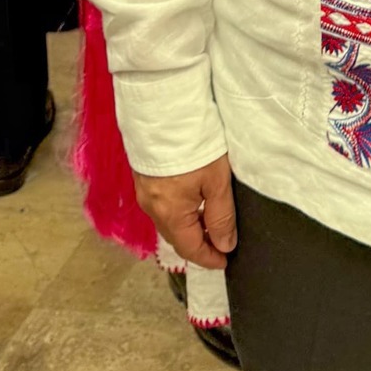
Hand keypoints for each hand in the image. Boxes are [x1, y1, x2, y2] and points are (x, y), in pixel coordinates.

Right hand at [133, 155, 236, 269]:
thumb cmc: (195, 144)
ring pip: (169, 222)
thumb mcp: (217, 181)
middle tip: (222, 243)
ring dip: (189, 228)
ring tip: (212, 223)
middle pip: (177, 237)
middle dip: (199, 244)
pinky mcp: (144, 178)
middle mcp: (152, 209)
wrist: (165, 109)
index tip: (226, 261)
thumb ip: (221, 216)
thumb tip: (225, 246)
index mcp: (170, 214)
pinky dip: (179, 213)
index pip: (190, 249)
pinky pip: (163, 207)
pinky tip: (194, 203)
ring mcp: (145, 193)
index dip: (209, 258)